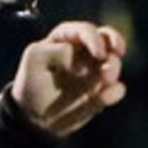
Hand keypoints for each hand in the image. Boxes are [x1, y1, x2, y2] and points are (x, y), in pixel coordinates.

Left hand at [11, 22, 127, 137]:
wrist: (32, 117)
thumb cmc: (31, 83)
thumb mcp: (34, 60)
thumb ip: (55, 51)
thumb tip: (78, 59)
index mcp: (66, 38)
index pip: (85, 30)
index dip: (95, 39)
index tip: (98, 54)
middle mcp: (84, 51)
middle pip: (108, 39)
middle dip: (115, 44)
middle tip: (117, 53)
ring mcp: (95, 71)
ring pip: (114, 63)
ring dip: (113, 69)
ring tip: (106, 80)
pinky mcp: (101, 91)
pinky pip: (116, 89)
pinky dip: (114, 92)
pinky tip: (105, 97)